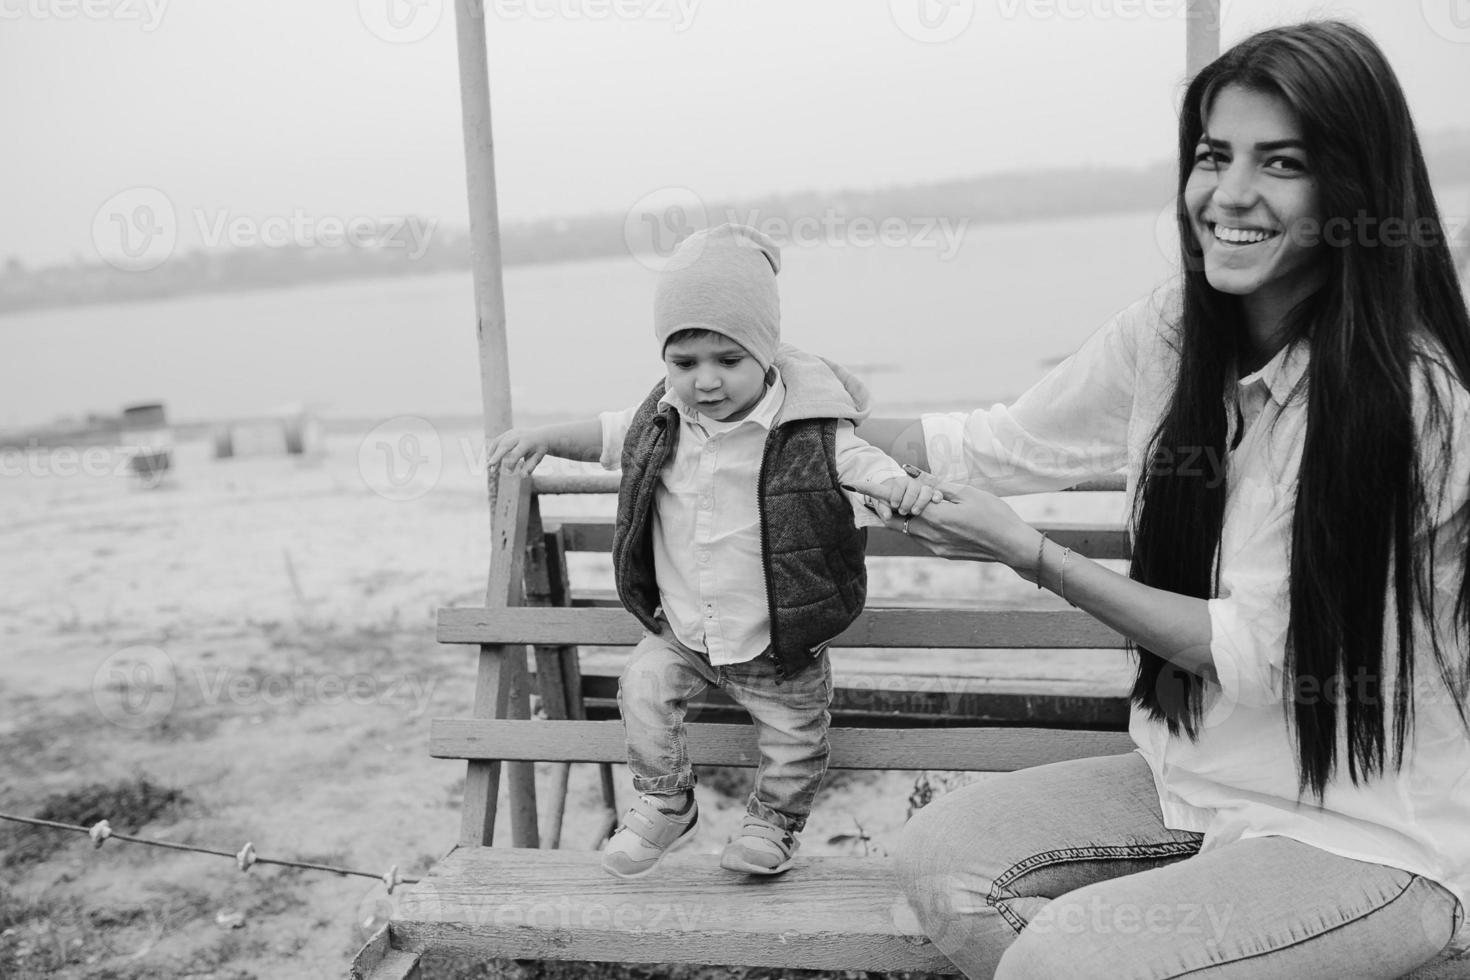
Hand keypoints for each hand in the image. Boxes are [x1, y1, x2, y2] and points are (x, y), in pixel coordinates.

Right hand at [485, 428, 550, 474]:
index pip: (516, 453)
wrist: (541, 435)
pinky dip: (492, 449)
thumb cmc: (538, 450)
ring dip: (492, 453)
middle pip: (505, 445)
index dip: (511, 463)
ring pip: (499, 442)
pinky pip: (498, 440)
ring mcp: (512, 432)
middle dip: (496, 456)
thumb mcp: (537, 458)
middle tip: (490, 467)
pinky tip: (489, 458)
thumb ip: (530, 467)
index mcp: (527, 442)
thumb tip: (523, 476)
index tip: (509, 472)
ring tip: (488, 465)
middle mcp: (519, 436)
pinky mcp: (508, 433)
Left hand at [852, 478, 1037, 564]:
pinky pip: (918, 536)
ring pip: (905, 528)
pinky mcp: (939, 552)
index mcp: (934, 516)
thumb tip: (908, 471)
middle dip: (883, 504)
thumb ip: (933, 483)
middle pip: (892, 518)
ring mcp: (933, 546)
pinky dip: (915, 523)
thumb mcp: (966, 492)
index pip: (893, 502)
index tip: (853, 484)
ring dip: (901, 513)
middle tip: (881, 490)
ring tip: (912, 499)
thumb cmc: (994, 515)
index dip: (872, 492)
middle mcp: (928, 535)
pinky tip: (929, 514)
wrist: (1012, 547)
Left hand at [872, 474, 942, 518]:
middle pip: (913, 488)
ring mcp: (924, 490)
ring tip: (915, 512)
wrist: (902, 501)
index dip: (897, 494)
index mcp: (902, 483)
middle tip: (902, 511)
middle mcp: (914, 485)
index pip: (900, 484)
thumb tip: (887, 516)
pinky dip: (937, 497)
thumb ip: (883, 509)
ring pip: (926, 491)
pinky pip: (938, 494)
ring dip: (921, 501)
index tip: (894, 505)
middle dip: (908, 500)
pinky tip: (935, 502)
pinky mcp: (933, 496)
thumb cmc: (893, 501)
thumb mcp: (885, 505)